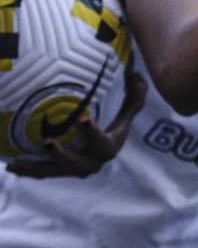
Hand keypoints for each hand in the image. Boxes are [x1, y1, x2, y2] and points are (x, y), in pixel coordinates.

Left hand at [5, 70, 145, 178]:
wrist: (104, 150)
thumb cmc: (115, 125)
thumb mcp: (127, 110)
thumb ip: (135, 95)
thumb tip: (136, 74)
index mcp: (109, 147)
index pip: (103, 142)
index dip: (93, 133)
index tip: (82, 119)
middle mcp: (92, 162)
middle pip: (76, 163)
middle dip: (60, 155)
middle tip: (46, 142)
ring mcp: (73, 168)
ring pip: (55, 171)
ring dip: (36, 167)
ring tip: (17, 163)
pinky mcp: (59, 170)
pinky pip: (43, 173)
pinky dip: (28, 171)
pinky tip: (12, 166)